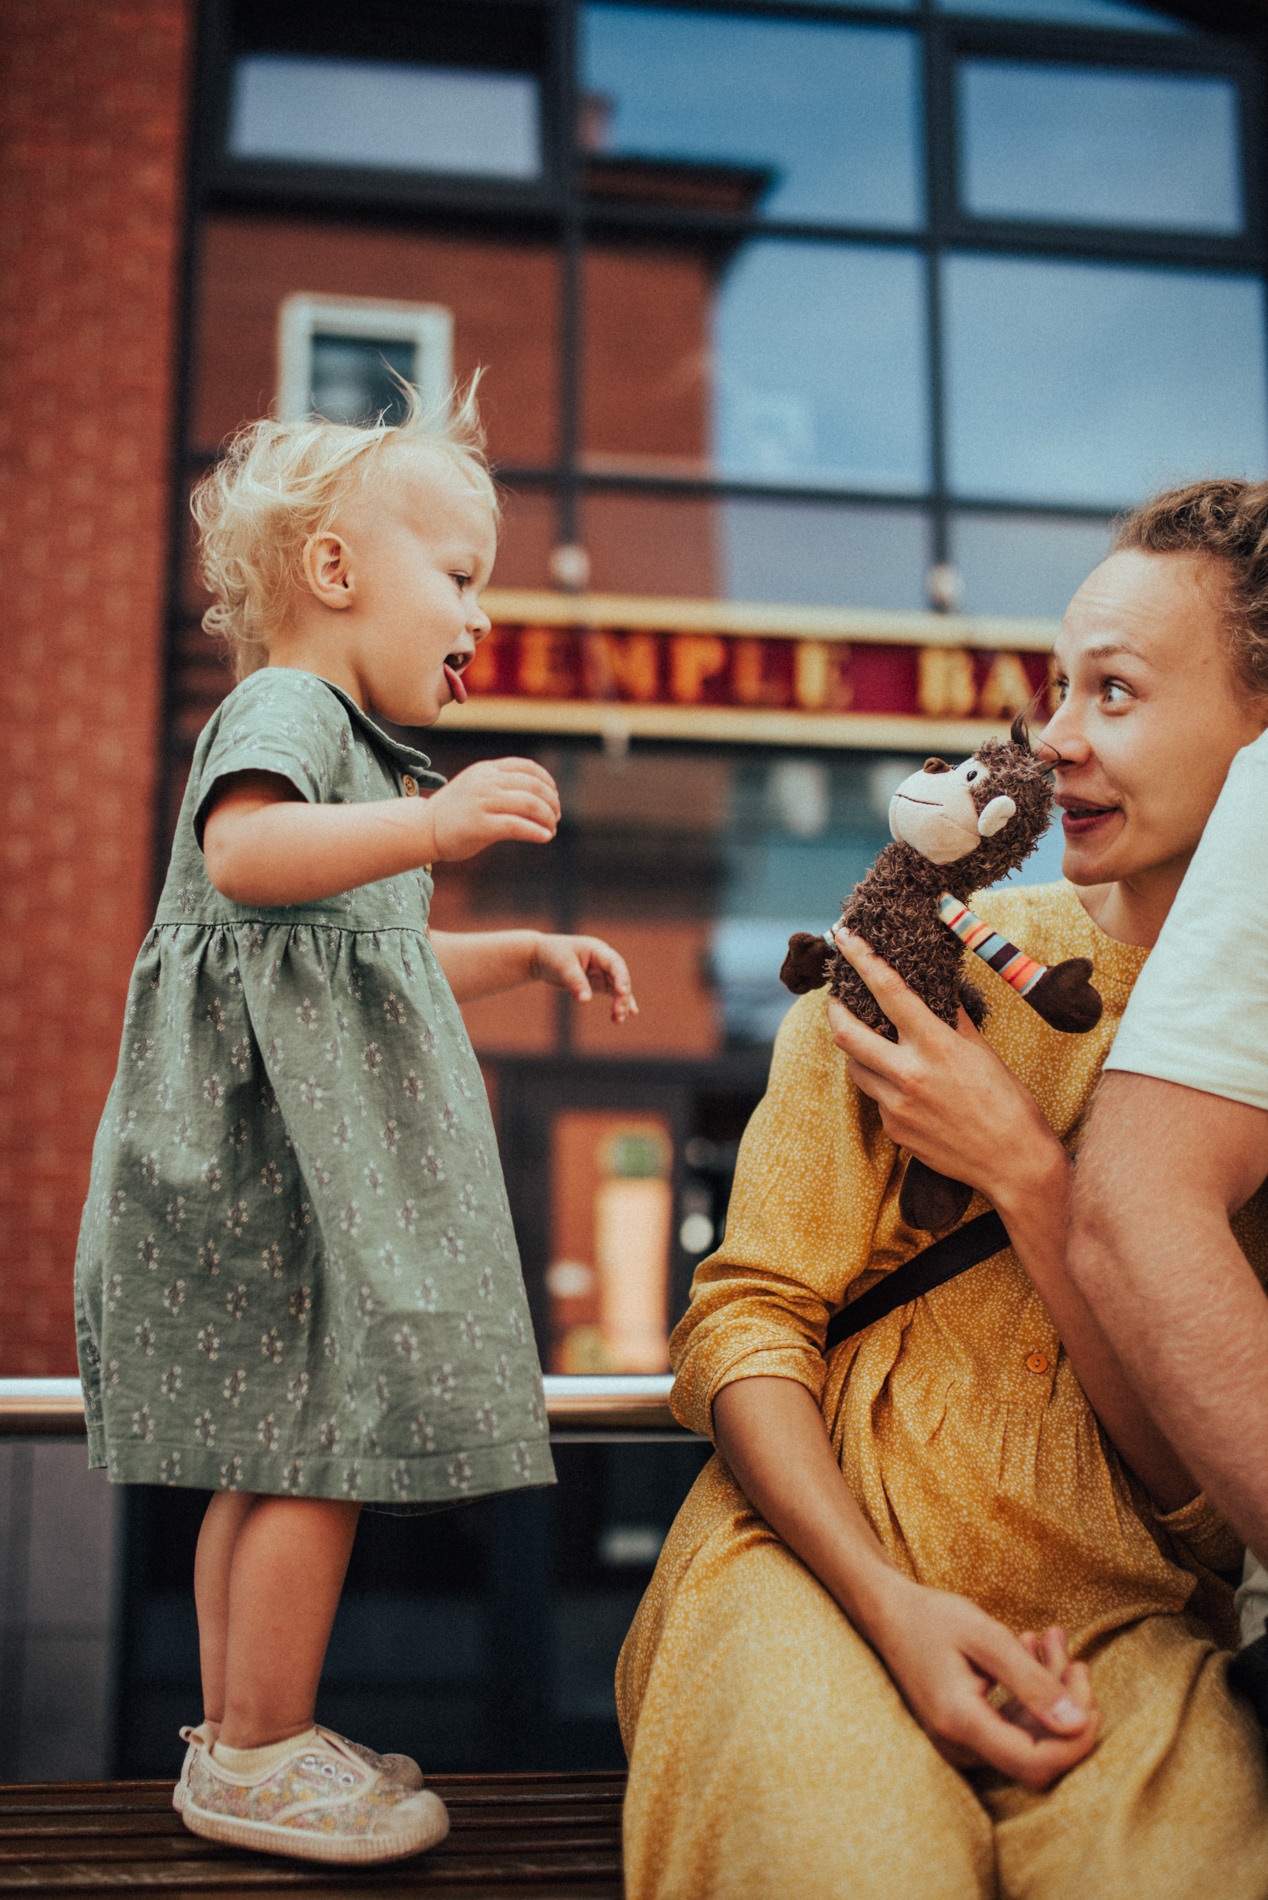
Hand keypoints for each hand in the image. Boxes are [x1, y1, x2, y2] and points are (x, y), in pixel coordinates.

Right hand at [427, 759, 559, 861]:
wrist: (422, 829)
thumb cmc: (454, 813)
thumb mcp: (477, 787)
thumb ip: (501, 786)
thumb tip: (539, 797)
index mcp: (486, 770)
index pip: (527, 767)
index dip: (547, 782)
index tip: (553, 797)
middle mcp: (485, 782)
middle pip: (533, 786)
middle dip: (551, 803)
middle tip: (555, 817)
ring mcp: (482, 802)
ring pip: (529, 804)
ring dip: (547, 818)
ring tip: (551, 830)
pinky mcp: (480, 825)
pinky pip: (517, 826)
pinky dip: (536, 832)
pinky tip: (545, 837)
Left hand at [530, 935, 638, 1023]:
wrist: (540, 957)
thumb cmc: (551, 956)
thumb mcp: (562, 967)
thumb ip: (575, 982)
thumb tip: (586, 1000)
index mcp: (596, 949)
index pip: (614, 963)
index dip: (621, 977)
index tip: (622, 992)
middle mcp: (603, 960)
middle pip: (619, 978)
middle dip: (621, 995)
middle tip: (618, 1011)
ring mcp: (602, 972)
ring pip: (617, 988)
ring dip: (620, 1003)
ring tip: (618, 1020)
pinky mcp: (597, 982)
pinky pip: (611, 994)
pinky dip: (615, 1005)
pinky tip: (618, 1019)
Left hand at [825, 931, 1062, 1208]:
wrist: (1014, 1164)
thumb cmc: (1008, 1104)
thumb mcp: (982, 1050)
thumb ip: (952, 1018)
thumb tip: (937, 988)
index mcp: (935, 1046)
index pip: (889, 992)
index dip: (862, 960)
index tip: (844, 939)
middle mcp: (909, 1075)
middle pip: (846, 1033)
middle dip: (833, 1009)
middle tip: (834, 998)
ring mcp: (897, 1106)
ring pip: (855, 1067)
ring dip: (858, 1050)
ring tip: (871, 1040)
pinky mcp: (894, 1131)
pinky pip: (876, 1099)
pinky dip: (883, 1085)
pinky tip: (906, 1086)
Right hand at [874, 1579, 1099, 1788]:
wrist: (888, 1613)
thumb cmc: (931, 1618)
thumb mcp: (986, 1637)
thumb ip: (1032, 1681)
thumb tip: (1079, 1723)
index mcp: (961, 1723)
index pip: (1036, 1763)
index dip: (1075, 1742)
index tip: (1093, 1699)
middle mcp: (960, 1745)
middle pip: (1038, 1750)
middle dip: (1066, 1707)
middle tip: (1074, 1656)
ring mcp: (961, 1743)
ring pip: (1029, 1735)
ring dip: (1050, 1692)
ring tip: (1051, 1639)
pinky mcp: (966, 1732)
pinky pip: (1013, 1724)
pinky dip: (1031, 1692)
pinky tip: (1031, 1650)